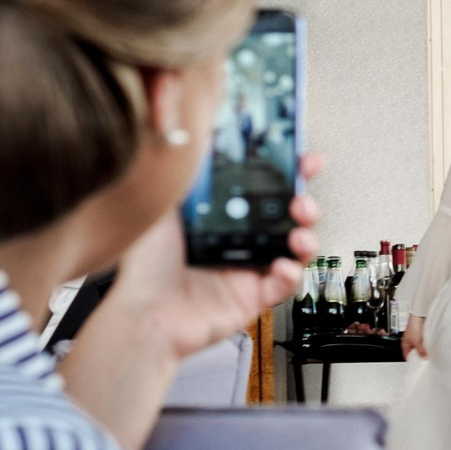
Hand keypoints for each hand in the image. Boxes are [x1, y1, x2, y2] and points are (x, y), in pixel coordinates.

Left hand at [113, 161, 321, 362]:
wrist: (144, 316)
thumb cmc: (144, 267)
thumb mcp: (161, 209)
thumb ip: (182, 175)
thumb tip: (189, 133)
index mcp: (221, 215)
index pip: (261, 187)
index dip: (286, 172)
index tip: (302, 159)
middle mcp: (239, 240)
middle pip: (286, 216)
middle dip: (305, 204)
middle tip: (302, 201)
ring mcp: (249, 269)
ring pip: (295, 249)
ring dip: (306, 237)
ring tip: (300, 234)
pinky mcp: (254, 297)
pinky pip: (284, 286)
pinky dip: (290, 275)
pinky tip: (281, 266)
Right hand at [402, 317, 425, 358]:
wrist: (418, 317)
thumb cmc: (413, 326)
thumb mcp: (417, 342)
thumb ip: (420, 350)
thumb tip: (423, 357)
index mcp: (404, 344)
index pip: (407, 355)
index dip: (411, 360)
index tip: (417, 364)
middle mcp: (409, 342)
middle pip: (413, 352)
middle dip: (418, 355)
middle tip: (424, 359)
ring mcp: (415, 338)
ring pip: (418, 347)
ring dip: (422, 350)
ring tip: (427, 353)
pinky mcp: (420, 335)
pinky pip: (422, 343)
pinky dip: (425, 345)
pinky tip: (429, 347)